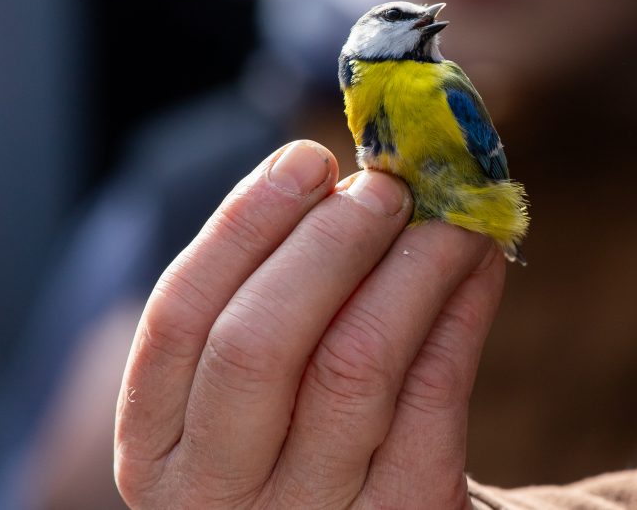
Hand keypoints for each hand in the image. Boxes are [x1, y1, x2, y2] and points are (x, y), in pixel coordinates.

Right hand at [114, 140, 505, 508]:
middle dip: (330, 241)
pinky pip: (434, 393)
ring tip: (450, 217)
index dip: (245, 224)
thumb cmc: (309, 444)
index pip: (178, 316)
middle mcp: (217, 496)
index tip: (307, 160)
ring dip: (413, 264)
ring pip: (355, 361)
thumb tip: (343, 179)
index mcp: (157, 448)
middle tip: (387, 188)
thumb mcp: (254, 395)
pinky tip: (479, 265)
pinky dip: (463, 309)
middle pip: (257, 341)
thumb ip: (269, 300)